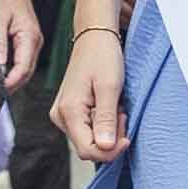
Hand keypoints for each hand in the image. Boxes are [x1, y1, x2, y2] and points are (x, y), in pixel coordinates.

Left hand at [0, 0, 42, 87]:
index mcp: (30, 37)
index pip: (23, 69)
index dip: (10, 82)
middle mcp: (35, 42)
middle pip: (26, 73)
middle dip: (11, 85)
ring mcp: (33, 42)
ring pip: (25, 69)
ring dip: (12, 80)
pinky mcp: (27, 41)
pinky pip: (23, 61)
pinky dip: (13, 71)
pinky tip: (0, 74)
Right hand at [56, 10, 129, 167]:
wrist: (94, 37)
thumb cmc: (103, 57)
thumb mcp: (110, 87)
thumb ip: (106, 119)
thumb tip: (105, 148)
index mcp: (68, 111)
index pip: (87, 151)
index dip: (110, 151)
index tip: (127, 135)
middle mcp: (60, 116)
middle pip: (87, 148)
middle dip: (110, 139)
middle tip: (122, 114)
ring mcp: (63, 115)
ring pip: (89, 140)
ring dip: (108, 130)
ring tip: (116, 107)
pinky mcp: (69, 112)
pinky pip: (88, 130)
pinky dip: (103, 124)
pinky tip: (110, 107)